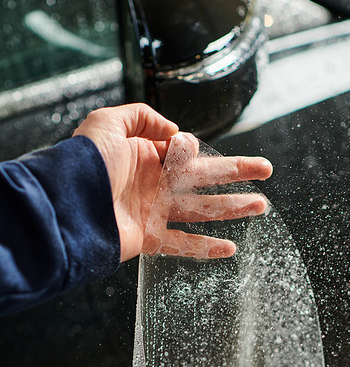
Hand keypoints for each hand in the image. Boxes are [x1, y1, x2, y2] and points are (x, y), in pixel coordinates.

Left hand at [73, 103, 271, 260]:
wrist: (67, 205)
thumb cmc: (84, 162)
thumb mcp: (107, 122)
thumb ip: (142, 117)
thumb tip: (174, 133)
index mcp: (146, 158)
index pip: (184, 153)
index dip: (193, 149)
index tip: (187, 149)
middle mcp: (154, 185)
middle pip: (205, 179)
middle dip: (237, 174)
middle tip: (266, 171)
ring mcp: (154, 213)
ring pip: (202, 210)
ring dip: (233, 208)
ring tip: (261, 206)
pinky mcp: (149, 239)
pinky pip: (183, 245)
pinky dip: (206, 248)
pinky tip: (230, 248)